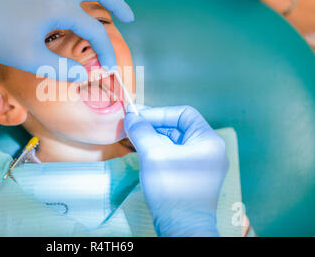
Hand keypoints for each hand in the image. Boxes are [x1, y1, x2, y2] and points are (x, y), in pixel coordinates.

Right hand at [124, 105, 228, 236]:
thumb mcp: (153, 155)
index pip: (184, 114)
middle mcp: (209, 151)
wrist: (182, 229)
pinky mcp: (192, 177)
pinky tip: (143, 151)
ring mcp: (202, 165)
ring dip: (154, 137)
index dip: (159, 113)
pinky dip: (158, 150)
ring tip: (134, 138)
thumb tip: (132, 117)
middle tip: (132, 126)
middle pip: (179, 127)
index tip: (137, 117)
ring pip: (175, 142)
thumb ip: (142, 131)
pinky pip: (175, 155)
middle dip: (154, 125)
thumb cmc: (172, 191)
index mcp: (208, 141)